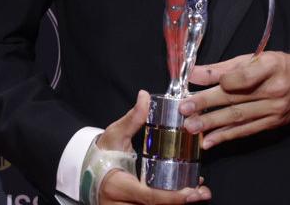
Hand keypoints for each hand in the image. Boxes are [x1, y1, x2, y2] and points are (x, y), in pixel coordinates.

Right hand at [95, 90, 210, 204]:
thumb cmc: (102, 153)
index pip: (148, 196)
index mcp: (117, 185)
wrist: (87, 170)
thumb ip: (133, 118)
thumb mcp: (116, 134)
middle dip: (180, 202)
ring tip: (199, 193)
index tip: (191, 193)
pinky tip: (186, 195)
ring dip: (177, 204)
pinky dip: (168, 203)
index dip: (171, 197)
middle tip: (202, 193)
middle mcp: (120, 203)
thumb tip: (145, 96)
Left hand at [179, 52, 289, 149]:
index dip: (224, 80)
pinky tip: (209, 140)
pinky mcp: (272, 124)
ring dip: (213, 123)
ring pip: (239, 117)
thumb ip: (224, 67)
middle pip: (236, 98)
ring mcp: (274, 110)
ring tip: (191, 126)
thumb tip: (194, 72)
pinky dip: (226, 136)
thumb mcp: (255, 59)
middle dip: (207, 104)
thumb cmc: (278, 67)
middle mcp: (274, 90)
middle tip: (185, 109)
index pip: (246, 75)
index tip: (200, 81)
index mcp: (271, 67)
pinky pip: (246, 131)